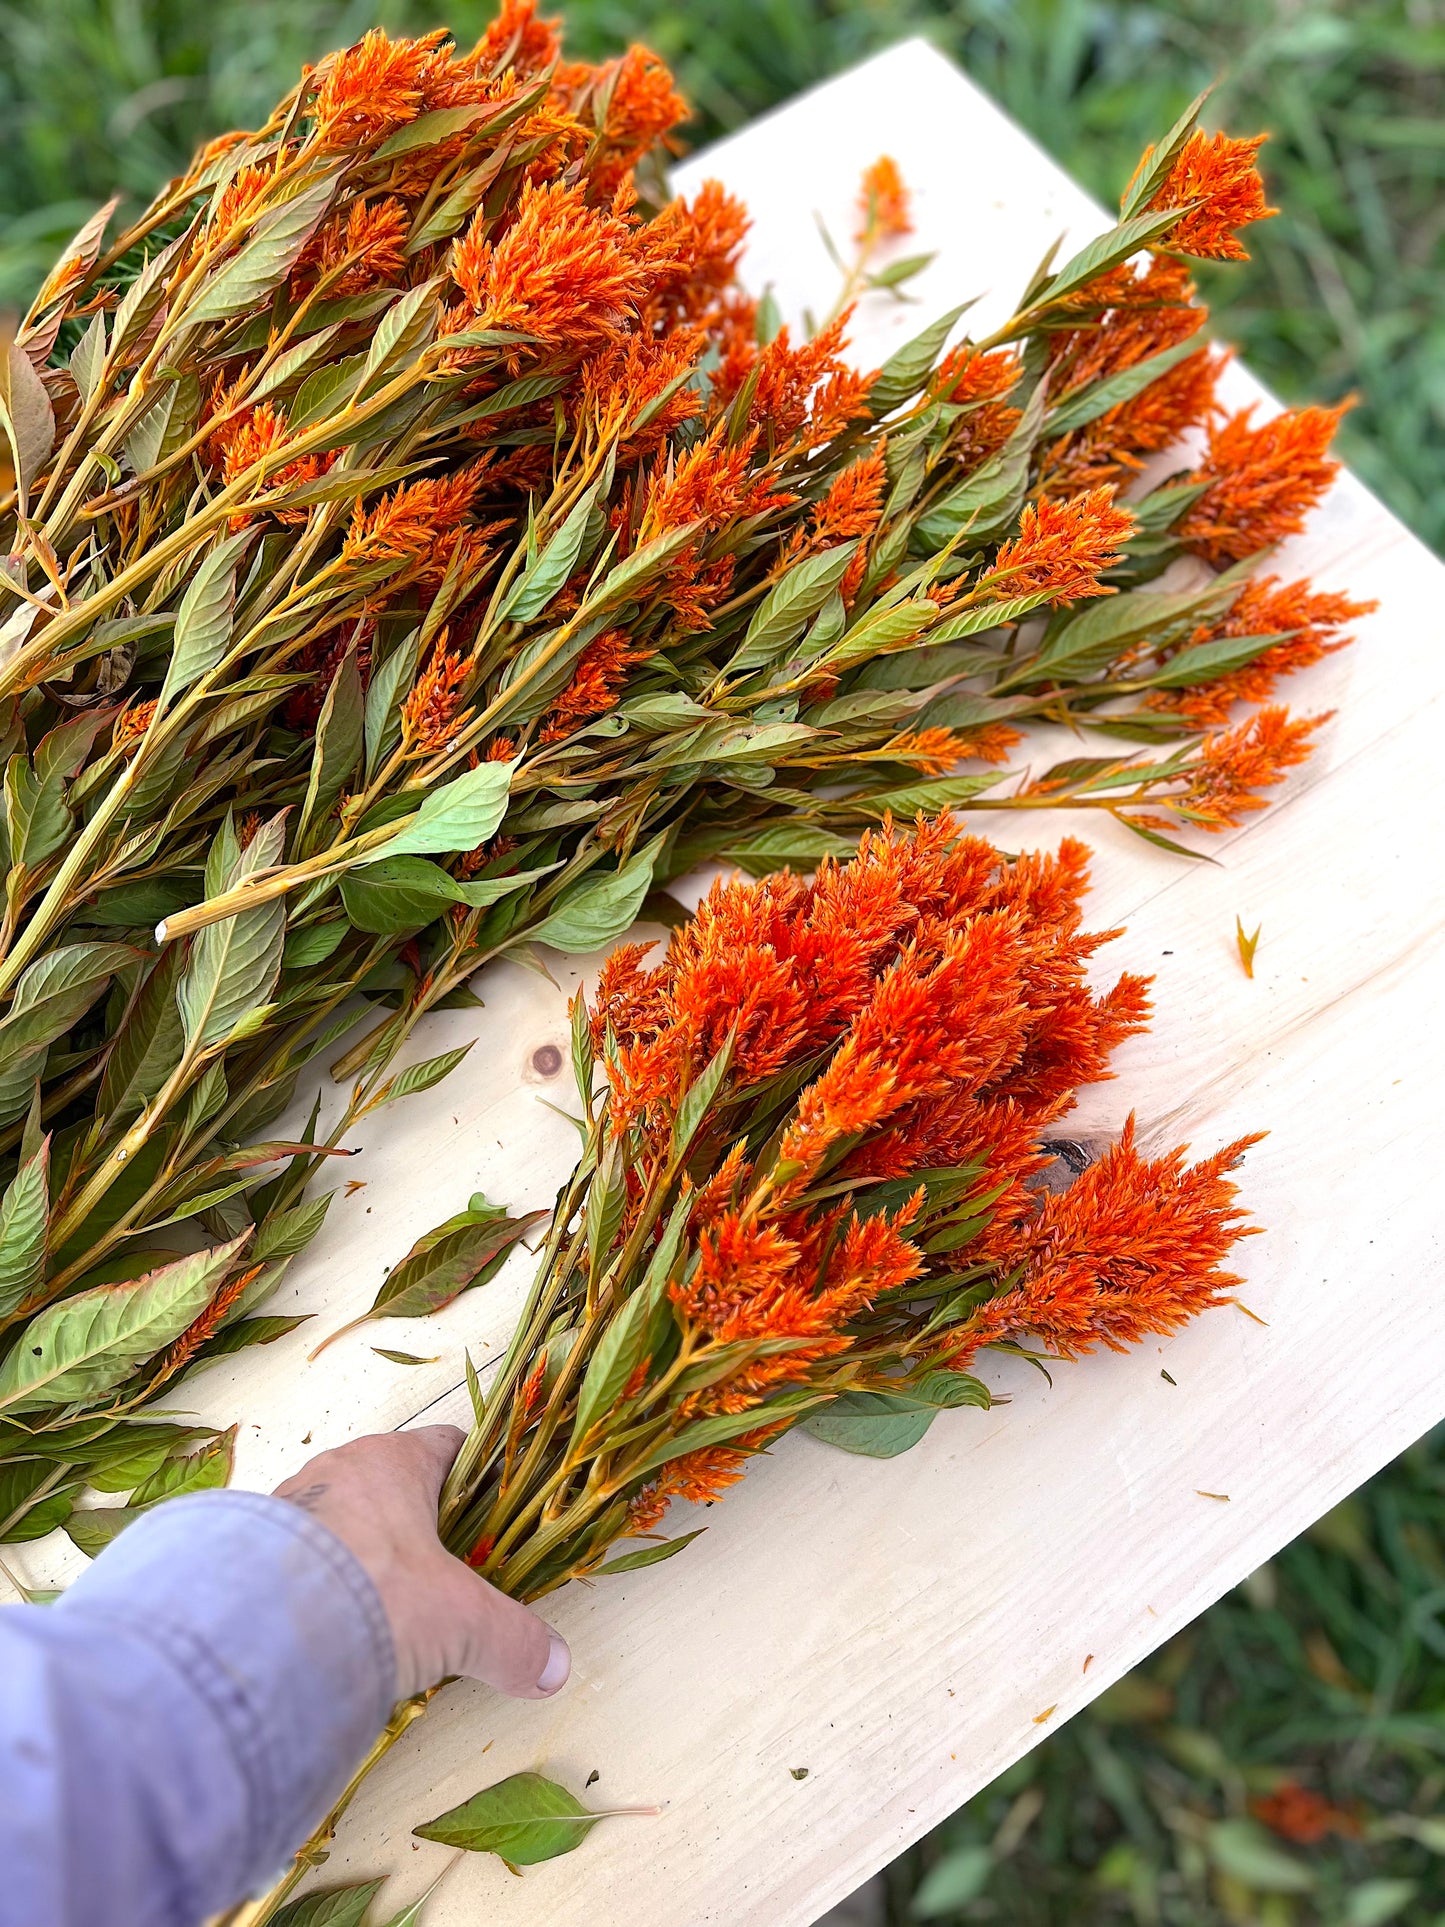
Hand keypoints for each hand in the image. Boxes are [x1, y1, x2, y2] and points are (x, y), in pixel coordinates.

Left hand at [274, 1425, 569, 1702]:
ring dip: (363, 1559)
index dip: (478, 1476)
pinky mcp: (245, 1552)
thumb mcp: (461, 1622)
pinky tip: (331, 1630)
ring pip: (341, 1523)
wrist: (259, 1634)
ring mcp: (286, 1508)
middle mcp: (336, 1470)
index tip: (496, 1511)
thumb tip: (551, 1666)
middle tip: (444, 1577)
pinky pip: (295, 1560)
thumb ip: (512, 1641)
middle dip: (418, 1530)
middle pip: (392, 1487)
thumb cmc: (373, 1596)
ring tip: (384, 1612)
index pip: (448, 1446)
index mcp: (392, 1461)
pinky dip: (317, 1589)